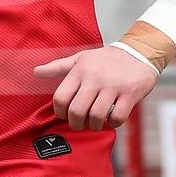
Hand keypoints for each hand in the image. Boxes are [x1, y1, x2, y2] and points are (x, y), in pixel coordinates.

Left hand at [33, 45, 157, 129]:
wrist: (140, 51)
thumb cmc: (107, 59)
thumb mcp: (81, 58)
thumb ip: (58, 67)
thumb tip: (35, 72)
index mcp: (80, 71)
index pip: (60, 98)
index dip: (60, 112)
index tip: (66, 115)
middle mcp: (94, 79)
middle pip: (76, 111)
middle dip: (76, 123)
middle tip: (81, 123)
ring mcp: (113, 87)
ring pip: (95, 116)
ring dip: (94, 125)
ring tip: (96, 122)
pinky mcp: (130, 94)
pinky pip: (117, 117)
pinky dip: (113, 123)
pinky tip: (112, 118)